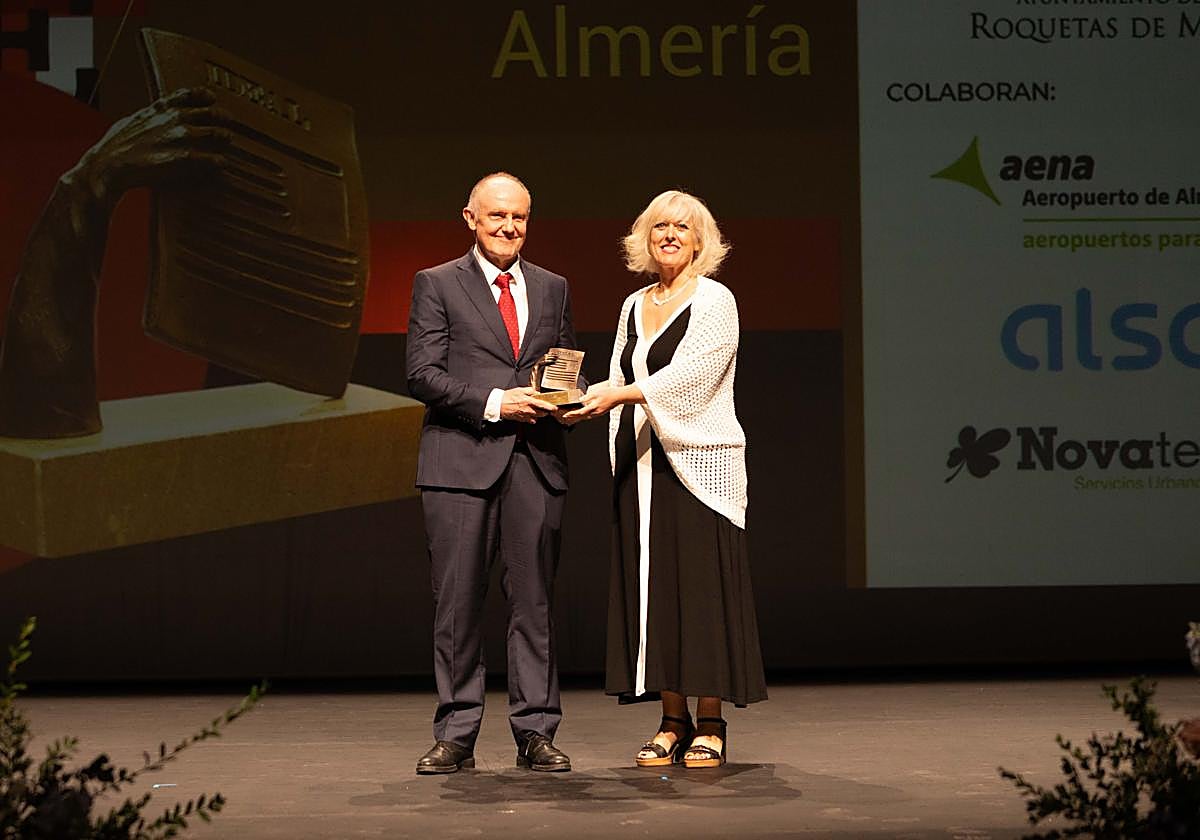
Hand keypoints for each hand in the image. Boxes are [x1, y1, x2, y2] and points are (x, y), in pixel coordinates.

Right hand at [69, 87, 234, 208]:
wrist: (110, 164)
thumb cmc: (117, 145)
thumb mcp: (132, 120)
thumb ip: (149, 115)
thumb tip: (152, 114)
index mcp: (161, 107)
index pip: (189, 94)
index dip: (204, 95)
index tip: (212, 98)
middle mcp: (175, 118)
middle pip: (211, 113)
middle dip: (223, 118)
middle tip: (229, 125)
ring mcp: (182, 137)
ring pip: (218, 133)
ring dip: (225, 138)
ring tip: (227, 141)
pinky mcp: (186, 157)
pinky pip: (214, 159)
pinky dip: (220, 162)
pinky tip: (222, 164)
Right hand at [500, 386, 554, 423]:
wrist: (499, 405)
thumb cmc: (508, 397)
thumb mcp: (520, 390)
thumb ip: (530, 390)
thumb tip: (537, 392)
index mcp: (528, 401)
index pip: (543, 405)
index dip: (550, 407)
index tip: (555, 408)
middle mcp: (528, 410)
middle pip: (542, 413)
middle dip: (545, 411)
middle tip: (544, 407)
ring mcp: (525, 416)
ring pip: (537, 417)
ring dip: (539, 414)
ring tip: (536, 409)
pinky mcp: (522, 420)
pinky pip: (531, 420)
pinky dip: (532, 418)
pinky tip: (530, 413)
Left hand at [560, 387, 621, 422]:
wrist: (618, 397)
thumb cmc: (608, 394)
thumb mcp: (596, 393)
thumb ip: (587, 397)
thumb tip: (580, 400)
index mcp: (593, 407)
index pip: (580, 412)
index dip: (572, 414)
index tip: (566, 415)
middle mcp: (595, 413)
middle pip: (581, 417)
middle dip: (573, 417)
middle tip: (565, 417)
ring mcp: (597, 413)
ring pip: (585, 417)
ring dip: (578, 417)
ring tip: (571, 416)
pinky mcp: (599, 412)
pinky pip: (589, 415)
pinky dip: (584, 415)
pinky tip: (581, 414)